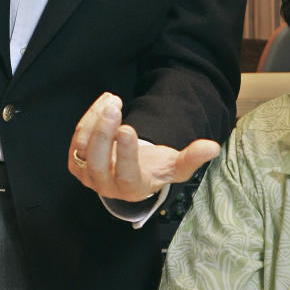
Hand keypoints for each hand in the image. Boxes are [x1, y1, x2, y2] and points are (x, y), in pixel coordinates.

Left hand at [69, 92, 218, 202]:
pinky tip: (105, 103)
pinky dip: (89, 118)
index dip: (125, 153)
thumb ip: (192, 158)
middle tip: (114, 107)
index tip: (127, 128)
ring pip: (83, 149)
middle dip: (102, 134)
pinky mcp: (77, 163)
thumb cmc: (155, 169)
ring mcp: (88, 176)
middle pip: (97, 163)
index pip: (126, 175)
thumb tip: (212, 148)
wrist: (132, 174)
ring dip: (95, 121)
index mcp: (132, 189)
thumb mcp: (176, 166)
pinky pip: (77, 140)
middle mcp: (106, 186)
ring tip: (113, 99)